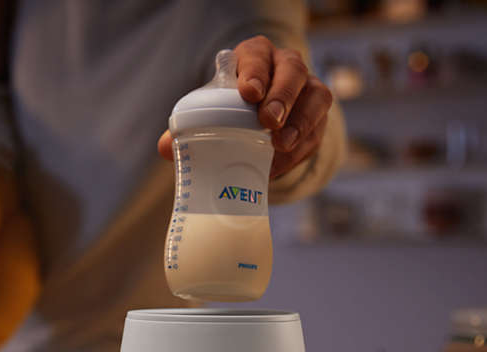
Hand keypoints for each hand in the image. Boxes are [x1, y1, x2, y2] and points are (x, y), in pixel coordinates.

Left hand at [157, 36, 333, 178]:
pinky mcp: (319, 116)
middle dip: (282, 95)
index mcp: (255, 56)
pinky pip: (317, 129)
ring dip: (299, 122)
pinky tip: (282, 162)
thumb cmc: (231, 108)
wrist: (262, 120)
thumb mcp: (211, 110)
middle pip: (293, 71)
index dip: (254, 71)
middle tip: (267, 121)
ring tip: (280, 144)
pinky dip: (300, 147)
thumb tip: (166, 148)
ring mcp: (308, 89)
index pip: (256, 54)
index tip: (248, 92)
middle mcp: (286, 66)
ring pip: (315, 97)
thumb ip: (188, 127)